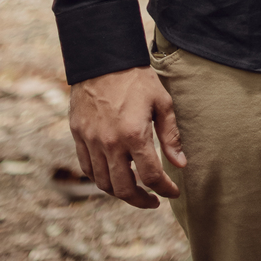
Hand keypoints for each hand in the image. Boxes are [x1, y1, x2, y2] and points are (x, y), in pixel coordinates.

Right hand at [69, 66, 186, 208]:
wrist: (104, 59)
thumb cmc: (137, 79)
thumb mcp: (162, 102)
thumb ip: (171, 136)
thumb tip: (181, 164)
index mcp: (134, 135)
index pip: (151, 175)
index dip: (165, 189)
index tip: (173, 192)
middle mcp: (110, 144)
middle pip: (123, 189)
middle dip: (141, 200)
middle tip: (153, 201)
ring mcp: (91, 141)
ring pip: (103, 183)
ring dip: (120, 193)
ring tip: (135, 191)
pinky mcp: (78, 136)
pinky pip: (87, 168)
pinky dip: (100, 179)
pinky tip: (113, 177)